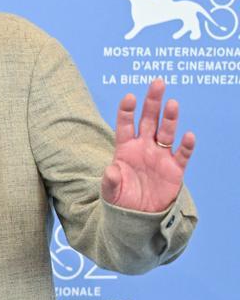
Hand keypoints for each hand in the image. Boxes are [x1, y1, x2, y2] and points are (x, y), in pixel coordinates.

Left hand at [102, 78, 195, 212]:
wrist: (137, 217)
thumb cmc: (121, 200)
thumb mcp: (111, 191)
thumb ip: (111, 180)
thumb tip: (111, 170)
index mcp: (125, 148)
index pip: (125, 124)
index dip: (127, 111)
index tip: (129, 96)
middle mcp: (143, 147)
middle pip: (148, 120)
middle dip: (152, 102)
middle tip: (158, 82)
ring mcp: (160, 156)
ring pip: (166, 132)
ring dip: (169, 119)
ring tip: (172, 103)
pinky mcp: (175, 169)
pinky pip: (182, 155)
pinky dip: (186, 146)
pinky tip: (189, 136)